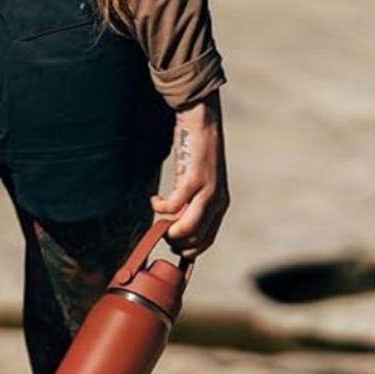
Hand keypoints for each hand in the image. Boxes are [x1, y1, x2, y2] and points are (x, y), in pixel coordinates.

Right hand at [151, 89, 229, 259]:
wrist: (202, 122)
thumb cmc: (196, 153)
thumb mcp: (197, 185)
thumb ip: (191, 205)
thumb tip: (175, 227)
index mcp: (220, 205)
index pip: (206, 242)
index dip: (187, 251)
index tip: (170, 245)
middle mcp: (217, 202)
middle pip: (196, 241)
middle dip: (175, 243)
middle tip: (161, 232)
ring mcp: (207, 192)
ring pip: (188, 230)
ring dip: (169, 231)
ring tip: (159, 220)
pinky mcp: (194, 179)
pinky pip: (172, 206)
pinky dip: (159, 207)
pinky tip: (154, 200)